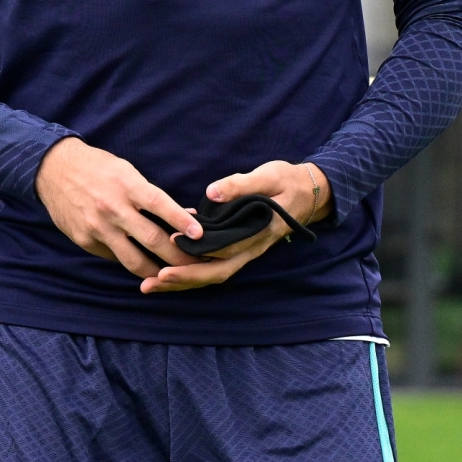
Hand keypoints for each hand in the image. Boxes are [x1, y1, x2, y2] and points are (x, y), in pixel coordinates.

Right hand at [34, 137, 201, 289]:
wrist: (52, 170)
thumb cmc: (98, 168)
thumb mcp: (126, 171)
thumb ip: (151, 195)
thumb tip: (186, 215)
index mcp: (126, 185)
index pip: (159, 204)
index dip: (180, 220)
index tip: (200, 234)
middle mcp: (112, 208)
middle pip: (151, 238)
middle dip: (177, 256)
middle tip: (197, 266)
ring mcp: (97, 227)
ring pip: (133, 260)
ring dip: (157, 272)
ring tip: (173, 278)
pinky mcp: (85, 241)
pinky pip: (114, 257)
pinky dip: (129, 261)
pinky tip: (141, 264)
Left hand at [144, 161, 330, 293]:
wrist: (310, 192)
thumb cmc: (288, 182)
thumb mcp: (269, 176)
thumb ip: (240, 185)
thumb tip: (212, 193)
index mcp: (257, 234)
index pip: (223, 251)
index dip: (196, 254)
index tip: (170, 248)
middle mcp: (250, 249)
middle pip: (215, 273)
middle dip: (182, 280)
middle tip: (151, 283)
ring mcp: (245, 251)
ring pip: (212, 274)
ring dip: (183, 281)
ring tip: (151, 284)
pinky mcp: (239, 247)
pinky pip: (214, 265)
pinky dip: (191, 269)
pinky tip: (167, 266)